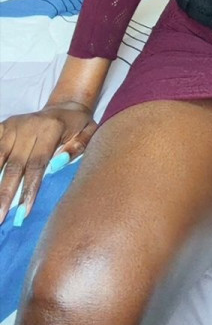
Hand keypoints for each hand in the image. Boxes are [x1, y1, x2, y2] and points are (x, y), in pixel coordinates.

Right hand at [0, 101, 97, 226]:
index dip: (29, 189)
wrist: (65, 106)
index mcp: (51, 128)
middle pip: (14, 165)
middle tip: (1, 218)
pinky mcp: (4, 126)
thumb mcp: (89, 133)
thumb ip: (78, 148)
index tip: (23, 213)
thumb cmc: (78, 126)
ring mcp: (14, 125)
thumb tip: (59, 163)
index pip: (37, 164)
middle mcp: (29, 125)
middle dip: (5, 194)